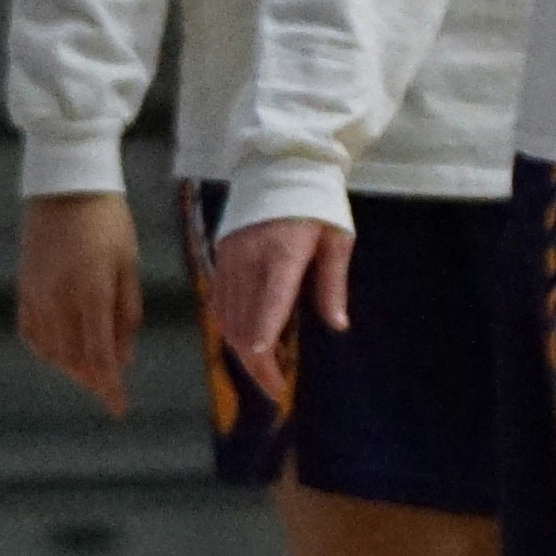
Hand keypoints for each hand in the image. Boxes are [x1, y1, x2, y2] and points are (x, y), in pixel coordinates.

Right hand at [14, 188, 144, 417]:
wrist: (66, 188)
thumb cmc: (108, 223)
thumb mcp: (129, 265)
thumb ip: (127, 313)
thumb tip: (123, 356)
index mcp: (90, 295)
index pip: (99, 356)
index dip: (108, 386)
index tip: (117, 407)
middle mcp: (58, 301)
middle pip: (72, 359)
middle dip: (92, 379)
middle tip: (109, 388)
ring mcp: (36, 296)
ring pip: (49, 350)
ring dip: (70, 368)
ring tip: (89, 372)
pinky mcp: (23, 289)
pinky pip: (30, 333)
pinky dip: (46, 350)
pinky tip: (59, 353)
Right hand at [201, 212, 354, 408]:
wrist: (281, 165)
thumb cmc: (317, 203)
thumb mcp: (336, 239)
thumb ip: (332, 283)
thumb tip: (337, 325)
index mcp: (283, 253)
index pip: (271, 300)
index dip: (266, 333)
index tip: (266, 362)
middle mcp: (250, 259)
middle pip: (244, 320)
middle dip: (257, 361)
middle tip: (275, 390)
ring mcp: (230, 259)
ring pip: (226, 316)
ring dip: (241, 349)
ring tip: (263, 373)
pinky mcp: (219, 257)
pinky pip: (218, 302)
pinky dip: (229, 328)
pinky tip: (243, 344)